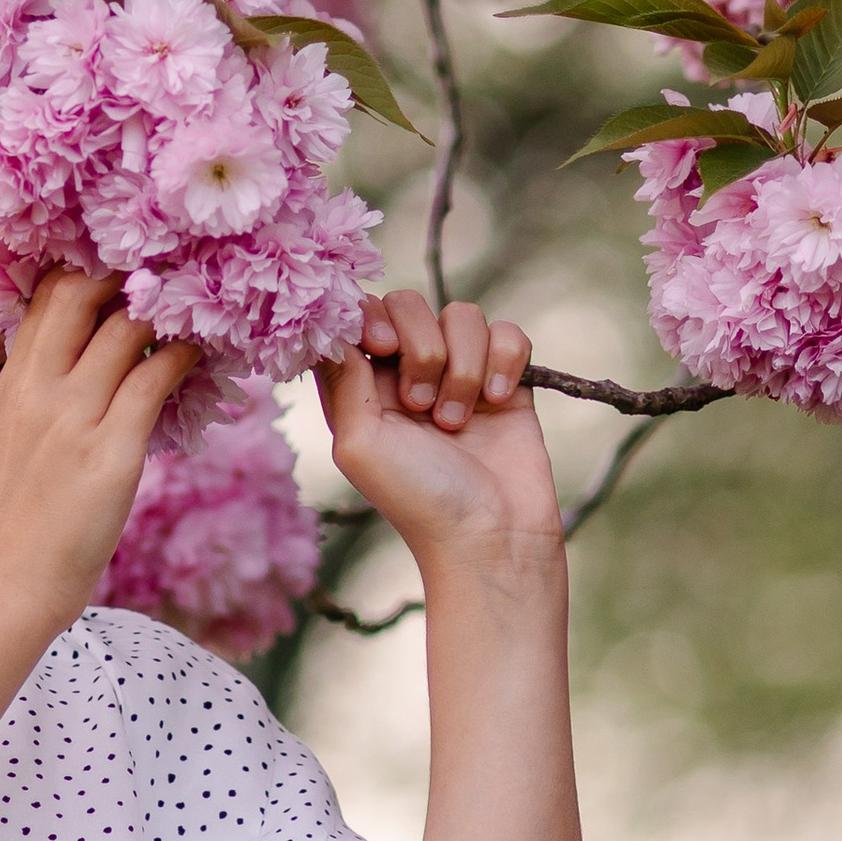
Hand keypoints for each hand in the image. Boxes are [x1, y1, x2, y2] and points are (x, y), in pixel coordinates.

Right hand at [0, 268, 198, 639]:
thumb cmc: (9, 523)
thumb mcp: (8, 439)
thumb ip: (38, 394)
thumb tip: (82, 364)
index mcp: (13, 382)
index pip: (46, 294)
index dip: (87, 268)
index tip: (125, 264)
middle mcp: (39, 388)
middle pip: (83, 292)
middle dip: (128, 273)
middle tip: (169, 274)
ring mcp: (74, 418)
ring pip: (127, 328)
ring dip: (167, 312)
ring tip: (197, 310)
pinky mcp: (111, 453)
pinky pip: (156, 380)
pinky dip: (184, 357)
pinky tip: (202, 355)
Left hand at [316, 292, 559, 573]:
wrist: (492, 538)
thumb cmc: (417, 499)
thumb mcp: (358, 444)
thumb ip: (342, 378)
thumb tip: (334, 324)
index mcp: (364, 383)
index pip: (357, 314)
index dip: (367, 317)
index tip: (380, 348)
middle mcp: (408, 370)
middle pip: (407, 302)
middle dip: (419, 346)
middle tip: (420, 404)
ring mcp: (460, 371)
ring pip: (461, 315)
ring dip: (461, 367)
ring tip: (456, 423)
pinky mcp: (507, 379)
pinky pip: (507, 333)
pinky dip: (503, 362)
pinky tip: (497, 403)